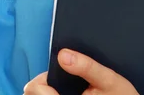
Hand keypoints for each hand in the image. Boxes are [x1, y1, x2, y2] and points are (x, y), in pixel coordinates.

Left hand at [23, 49, 138, 93]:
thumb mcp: (109, 79)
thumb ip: (87, 66)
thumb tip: (63, 54)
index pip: (34, 90)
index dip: (41, 79)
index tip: (56, 73)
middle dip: (43, 86)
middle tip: (63, 80)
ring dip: (48, 92)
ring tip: (66, 89)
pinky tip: (67, 93)